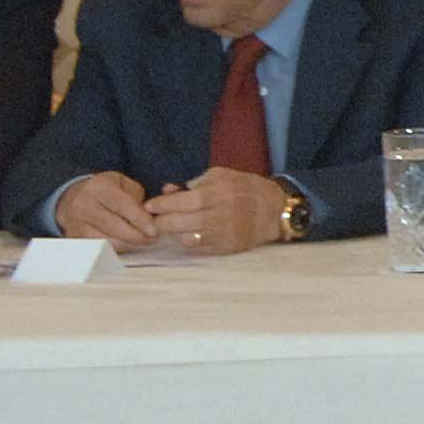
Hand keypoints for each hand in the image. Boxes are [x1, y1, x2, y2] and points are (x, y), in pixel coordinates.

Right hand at [53, 171, 156, 247]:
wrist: (72, 197)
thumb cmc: (104, 190)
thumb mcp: (123, 184)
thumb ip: (137, 198)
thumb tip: (149, 218)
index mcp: (99, 187)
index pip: (123, 205)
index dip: (140, 220)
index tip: (154, 230)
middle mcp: (84, 204)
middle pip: (114, 226)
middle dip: (137, 235)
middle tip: (152, 238)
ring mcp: (75, 223)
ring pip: (106, 240)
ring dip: (127, 244)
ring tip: (141, 240)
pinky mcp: (74, 238)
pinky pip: (97, 248)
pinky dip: (115, 247)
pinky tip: (125, 243)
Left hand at [143, 169, 293, 254]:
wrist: (274, 210)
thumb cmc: (245, 188)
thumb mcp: (222, 176)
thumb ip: (195, 182)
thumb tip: (168, 190)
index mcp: (220, 193)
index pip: (183, 200)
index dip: (162, 204)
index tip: (149, 206)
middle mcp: (221, 214)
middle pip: (181, 221)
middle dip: (161, 221)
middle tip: (153, 220)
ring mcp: (224, 233)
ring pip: (186, 237)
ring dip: (173, 232)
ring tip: (170, 227)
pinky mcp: (226, 247)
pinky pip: (197, 248)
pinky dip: (188, 241)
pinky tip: (187, 234)